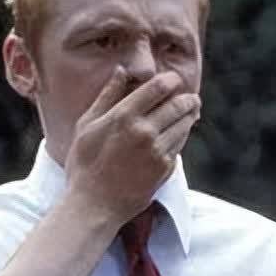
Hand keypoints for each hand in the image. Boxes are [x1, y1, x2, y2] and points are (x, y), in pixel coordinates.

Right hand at [64, 66, 200, 225]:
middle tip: (190, 97)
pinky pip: (180, 144)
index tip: (174, 79)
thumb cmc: (84, 164)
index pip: (157, 88)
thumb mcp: (87, 125)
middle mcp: (143, 131)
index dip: (170, 80)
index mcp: (123, 116)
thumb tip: (122, 71)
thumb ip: (107, 96)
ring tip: (191, 110)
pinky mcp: (166, 168)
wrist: (94, 204)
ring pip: (183, 124)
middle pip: (177, 105)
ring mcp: (157, 151)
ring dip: (190, 115)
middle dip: (187, 98)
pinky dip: (183, 134)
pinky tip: (181, 131)